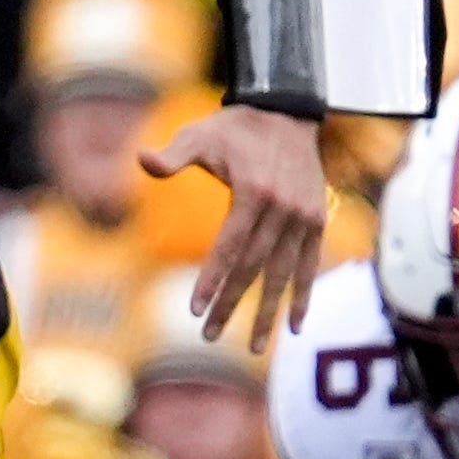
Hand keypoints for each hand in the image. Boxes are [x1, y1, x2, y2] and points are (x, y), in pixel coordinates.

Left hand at [140, 105, 325, 350]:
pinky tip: (294, 326)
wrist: (287, 111)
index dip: (213, 279)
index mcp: (254, 190)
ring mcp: (304, 216)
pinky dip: (303, 295)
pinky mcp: (316, 220)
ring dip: (268, 312)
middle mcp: (283, 207)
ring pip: (283, 273)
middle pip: (254, 266)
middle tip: (210, 335)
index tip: (195, 309)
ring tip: (255, 347)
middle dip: (231, 304)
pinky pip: (309, 264)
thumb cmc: (235, 127)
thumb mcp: (200, 134)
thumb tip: (141, 160)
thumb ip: (173, 154)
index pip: (230, 246)